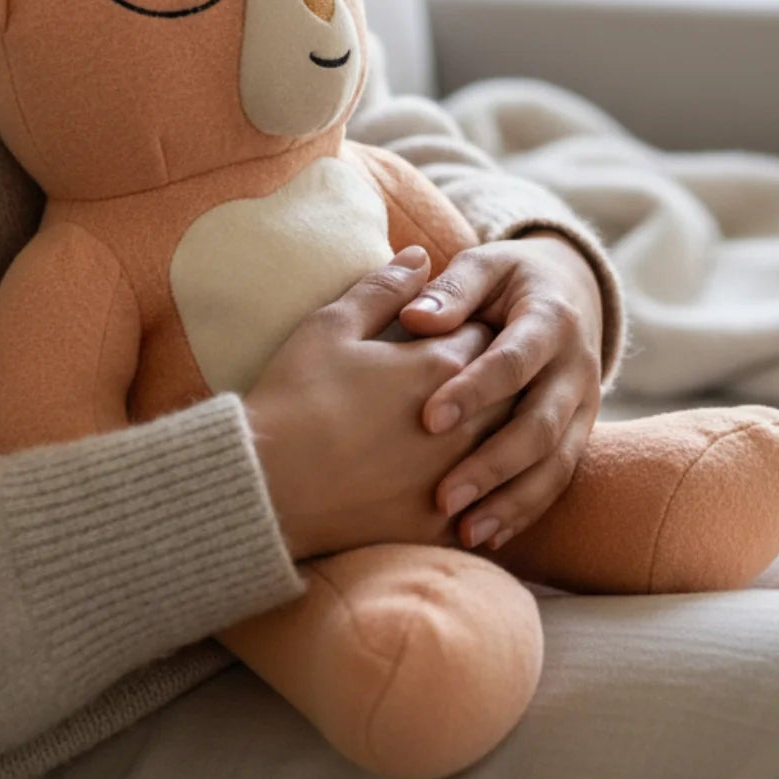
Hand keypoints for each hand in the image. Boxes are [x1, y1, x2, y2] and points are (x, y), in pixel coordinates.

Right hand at [244, 247, 511, 560]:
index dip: (476, 328)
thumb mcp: (332, 326)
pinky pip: (484, 506)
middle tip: (479, 376)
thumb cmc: (296, 396)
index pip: (487, 335)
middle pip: (510, 391)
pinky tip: (470, 486)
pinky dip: (485, 492)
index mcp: (440, 366)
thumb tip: (421, 255)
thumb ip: (385, 287)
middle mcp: (463, 422)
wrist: (268, 484)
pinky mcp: (438, 523)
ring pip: (505, 450)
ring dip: (498, 435)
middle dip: (499, 380)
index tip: (463, 330)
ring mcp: (454, 476)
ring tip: (476, 427)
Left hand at [399, 231, 603, 551]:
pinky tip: (487, 537)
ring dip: (512, 501)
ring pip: (556, 464)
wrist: (568, 290)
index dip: (474, 391)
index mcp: (551, 319)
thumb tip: (415, 318)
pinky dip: (525, 511)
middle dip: (493, 464)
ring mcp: (584, 407)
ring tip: (465, 531)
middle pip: (541, 425)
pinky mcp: (579, 434)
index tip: (428, 420)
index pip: (514, 361)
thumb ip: (452, 289)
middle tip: (442, 496)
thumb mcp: (485, 265)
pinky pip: (558, 480)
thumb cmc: (507, 280)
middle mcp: (576, 368)